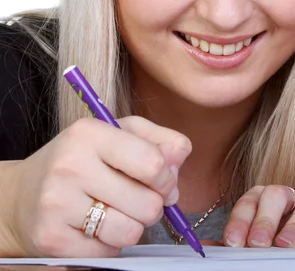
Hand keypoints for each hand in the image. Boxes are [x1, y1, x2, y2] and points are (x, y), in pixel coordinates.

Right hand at [4, 116, 190, 256]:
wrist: (22, 194)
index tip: (163, 182)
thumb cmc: (84, 159)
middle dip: (154, 206)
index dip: (167, 178)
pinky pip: (108, 251)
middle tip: (139, 199)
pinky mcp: (51, 239)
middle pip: (148, 203)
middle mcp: (70, 165)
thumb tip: (181, 159)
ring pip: (131, 231)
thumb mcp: (120, 134)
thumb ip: (159, 140)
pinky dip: (111, 243)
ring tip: (117, 212)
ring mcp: (57, 203)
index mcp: (91, 133)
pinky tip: (95, 227)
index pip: (152, 162)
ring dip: (133, 226)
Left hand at [223, 185, 294, 247]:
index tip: (232, 242)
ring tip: (286, 244)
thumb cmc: (270, 245)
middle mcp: (287, 201)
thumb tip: (205, 251)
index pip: (249, 201)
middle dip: (265, 219)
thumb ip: (233, 244)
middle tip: (257, 244)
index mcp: (262, 202)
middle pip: (276, 194)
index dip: (240, 219)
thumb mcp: (248, 245)